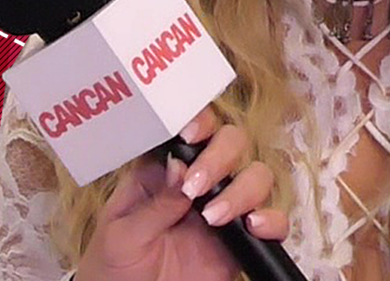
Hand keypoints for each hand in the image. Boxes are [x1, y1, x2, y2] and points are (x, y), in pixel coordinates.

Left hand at [74, 104, 289, 280]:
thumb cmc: (115, 267)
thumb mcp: (122, 235)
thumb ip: (154, 203)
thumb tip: (179, 166)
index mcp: (166, 172)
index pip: (193, 131)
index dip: (200, 123)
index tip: (191, 137)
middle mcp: (201, 183)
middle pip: (232, 143)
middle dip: (220, 156)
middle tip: (196, 187)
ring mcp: (225, 210)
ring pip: (257, 176)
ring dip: (243, 189)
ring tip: (213, 217)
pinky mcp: (242, 242)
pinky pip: (274, 223)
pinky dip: (273, 220)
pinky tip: (253, 226)